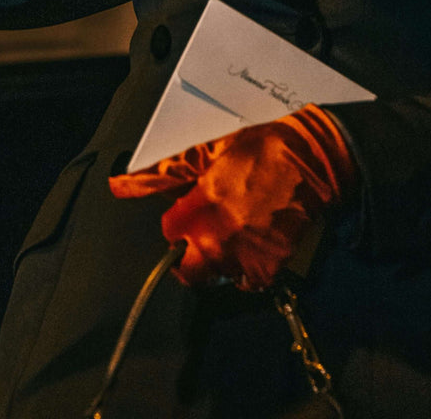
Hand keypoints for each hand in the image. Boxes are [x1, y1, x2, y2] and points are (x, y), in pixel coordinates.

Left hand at [109, 104, 355, 290]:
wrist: (310, 161)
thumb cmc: (261, 149)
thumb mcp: (208, 151)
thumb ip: (164, 172)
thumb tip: (120, 185)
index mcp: (205, 202)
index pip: (170, 233)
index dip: (177, 220)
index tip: (188, 209)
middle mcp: (223, 234)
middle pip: (186, 268)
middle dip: (189, 250)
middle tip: (204, 228)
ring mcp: (247, 254)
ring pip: (214, 275)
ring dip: (217, 258)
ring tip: (233, 229)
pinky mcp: (269, 266)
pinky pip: (243, 281)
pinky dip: (244, 268)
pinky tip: (250, 241)